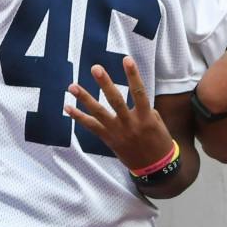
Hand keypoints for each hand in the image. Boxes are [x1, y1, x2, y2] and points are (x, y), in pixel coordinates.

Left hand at [67, 57, 174, 171]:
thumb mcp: (158, 123)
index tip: (127, 59)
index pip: (139, 92)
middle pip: (115, 100)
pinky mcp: (109, 140)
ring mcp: (117, 132)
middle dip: (105, 83)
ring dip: (84, 98)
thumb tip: (132, 99)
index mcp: (145, 117)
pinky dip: (78, 117)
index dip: (133, 75)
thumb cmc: (159, 142)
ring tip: (72, 86)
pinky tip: (67, 107)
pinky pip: (91, 127)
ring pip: (98, 113)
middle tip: (95, 68)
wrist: (155, 167)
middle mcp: (130, 123)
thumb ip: (144, 110)